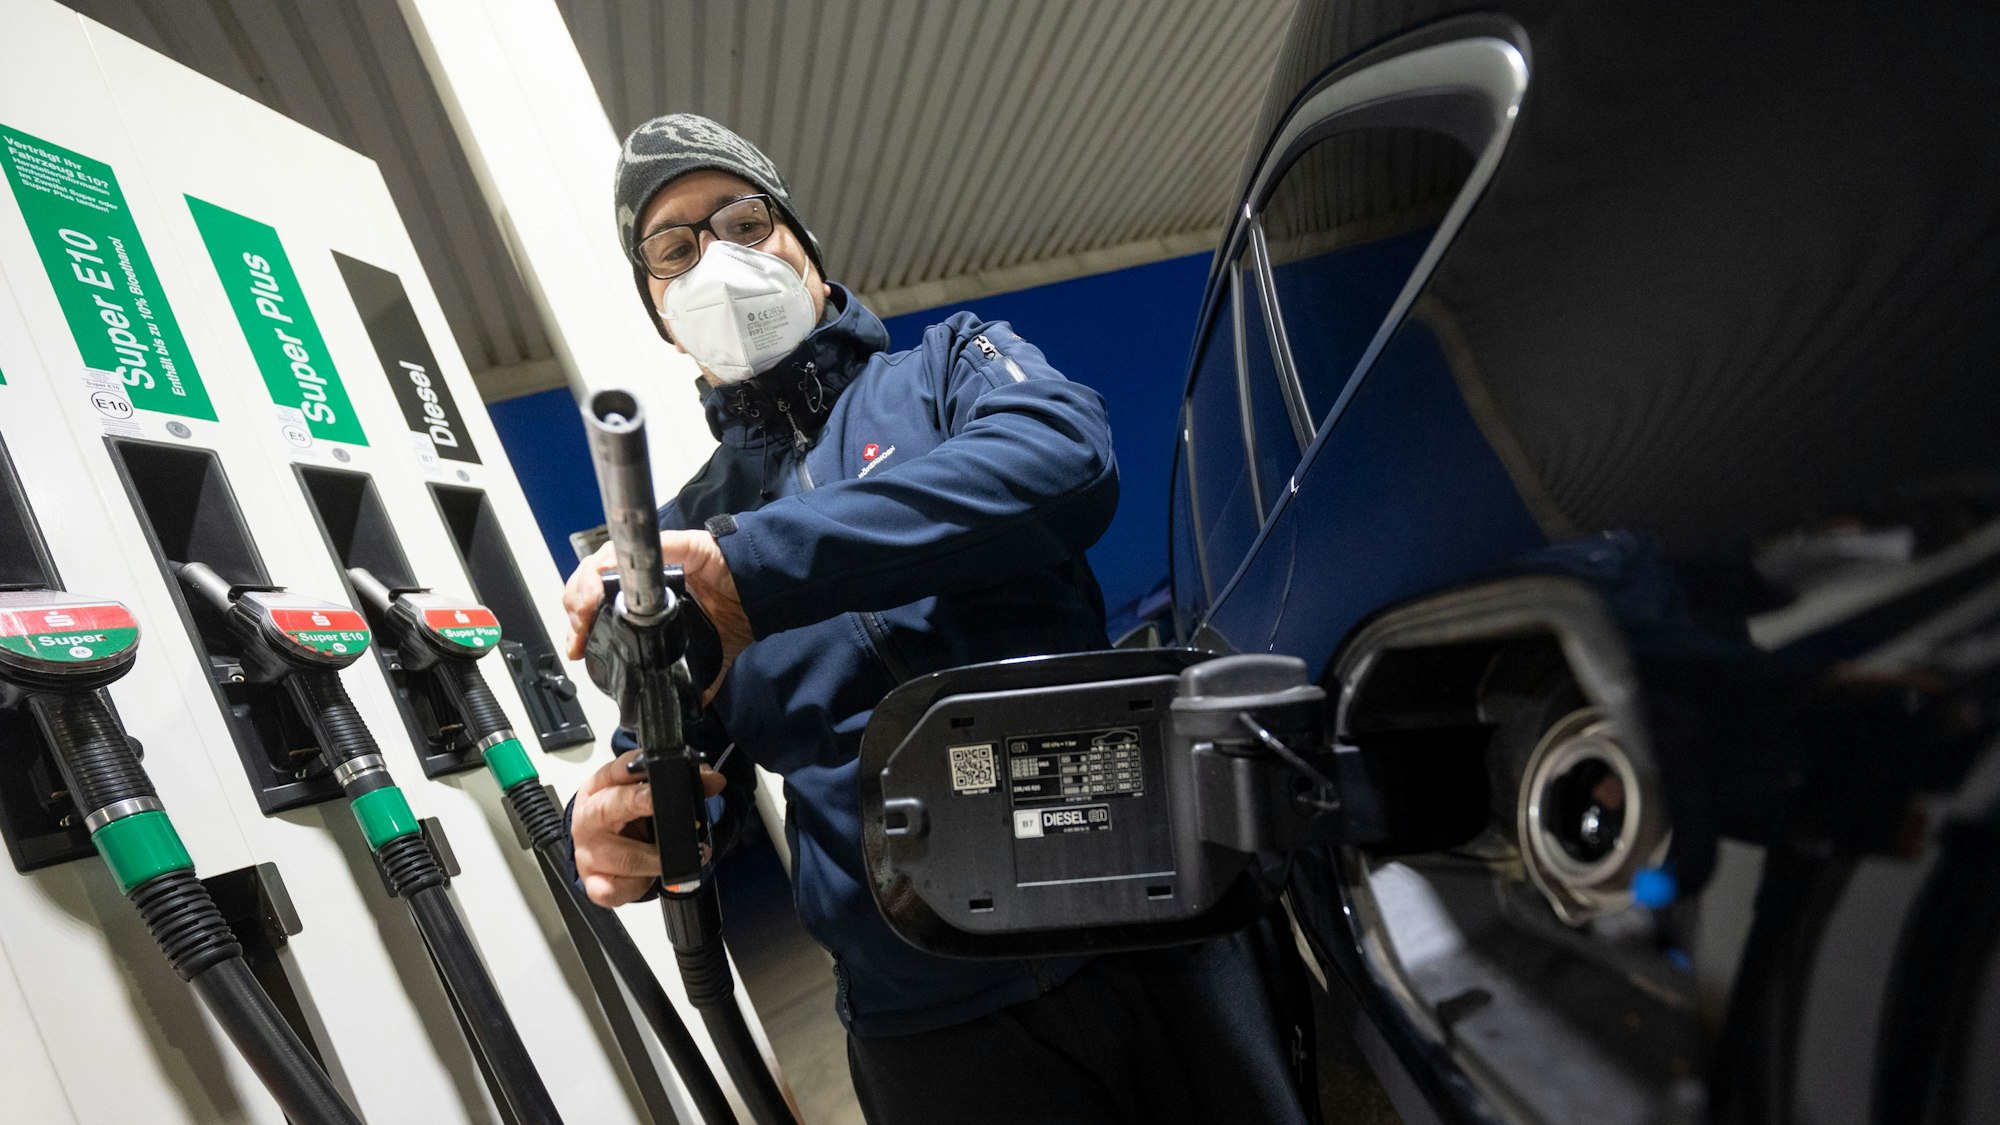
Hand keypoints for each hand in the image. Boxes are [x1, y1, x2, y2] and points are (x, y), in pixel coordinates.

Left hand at [563, 530, 753, 703]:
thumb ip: (687, 675)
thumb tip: (684, 704)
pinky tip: (600, 583)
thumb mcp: (701, 653)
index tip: (577, 648)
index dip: (579, 622)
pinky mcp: (674, 544)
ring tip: (584, 613)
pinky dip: (615, 563)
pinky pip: (639, 548)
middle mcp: (646, 574)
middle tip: (579, 635)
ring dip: (585, 588)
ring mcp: (657, 557)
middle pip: (589, 581)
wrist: (764, 594)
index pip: (597, 603)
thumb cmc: (734, 612)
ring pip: (602, 562)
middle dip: (576, 608)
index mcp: (646, 597)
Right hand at [571, 749, 725, 906]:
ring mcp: (588, 853)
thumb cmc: (623, 819)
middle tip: (660, 803)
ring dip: (658, 858)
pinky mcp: (594, 884)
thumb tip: (713, 780)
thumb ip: (680, 784)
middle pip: (607, 808)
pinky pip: (615, 889)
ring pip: (624, 857)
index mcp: (599, 789)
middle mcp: (589, 819)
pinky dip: (638, 887)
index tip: (657, 766)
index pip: (614, 771)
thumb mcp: (647, 796)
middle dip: (636, 803)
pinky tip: (653, 879)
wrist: (597, 852)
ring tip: (688, 855)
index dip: (634, 767)